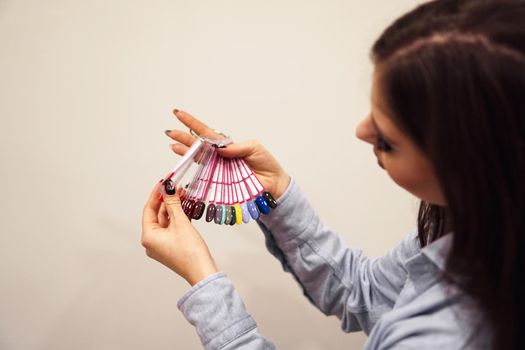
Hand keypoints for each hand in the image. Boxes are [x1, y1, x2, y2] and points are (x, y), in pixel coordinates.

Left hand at [141, 181, 218, 285]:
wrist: (203, 272)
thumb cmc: (190, 252)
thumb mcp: (181, 223)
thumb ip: (173, 203)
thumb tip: (168, 188)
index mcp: (148, 237)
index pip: (149, 209)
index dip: (157, 194)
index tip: (164, 182)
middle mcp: (152, 242)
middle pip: (157, 214)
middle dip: (167, 200)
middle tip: (176, 186)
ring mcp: (162, 245)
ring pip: (166, 221)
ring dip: (174, 207)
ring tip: (183, 193)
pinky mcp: (172, 247)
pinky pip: (172, 228)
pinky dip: (178, 218)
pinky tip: (185, 207)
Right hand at [165, 109, 290, 199]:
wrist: (273, 184)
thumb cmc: (265, 164)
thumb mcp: (254, 149)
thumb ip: (237, 148)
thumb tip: (220, 148)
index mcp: (227, 146)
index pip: (207, 133)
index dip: (193, 123)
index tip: (178, 113)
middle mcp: (219, 156)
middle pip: (198, 145)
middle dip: (184, 137)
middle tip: (170, 131)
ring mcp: (218, 169)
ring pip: (197, 158)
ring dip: (184, 151)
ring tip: (172, 144)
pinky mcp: (219, 182)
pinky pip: (203, 173)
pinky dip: (194, 167)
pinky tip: (184, 161)